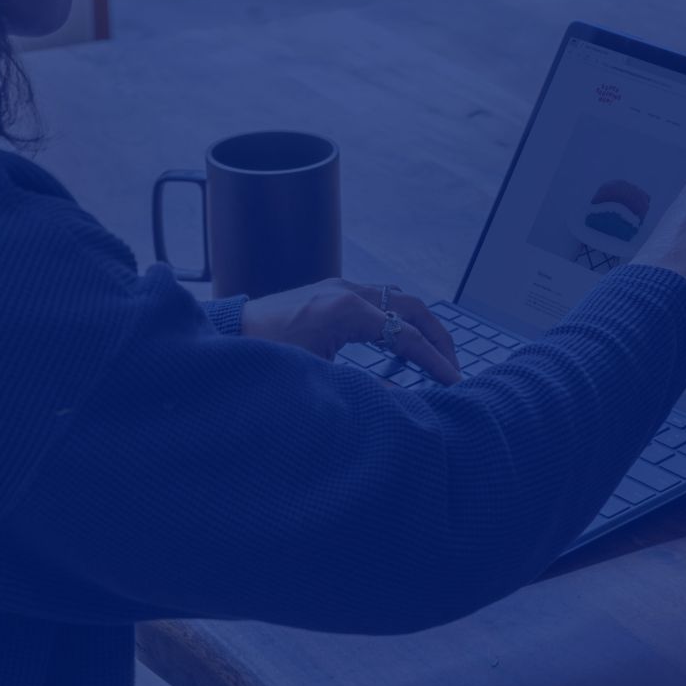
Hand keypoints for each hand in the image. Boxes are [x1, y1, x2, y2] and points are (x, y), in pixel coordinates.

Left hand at [239, 278, 463, 385]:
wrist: (230, 334)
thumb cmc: (266, 357)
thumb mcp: (319, 378)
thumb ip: (365, 387)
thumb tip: (403, 400)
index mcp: (347, 311)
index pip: (407, 336)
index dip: (435, 362)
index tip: (455, 383)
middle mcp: (348, 290)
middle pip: (413, 308)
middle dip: (438, 338)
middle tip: (454, 368)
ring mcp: (341, 286)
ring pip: (399, 298)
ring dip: (421, 325)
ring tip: (435, 356)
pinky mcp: (333, 290)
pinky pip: (380, 298)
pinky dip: (400, 318)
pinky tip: (402, 343)